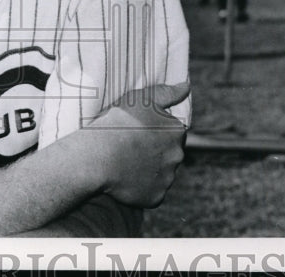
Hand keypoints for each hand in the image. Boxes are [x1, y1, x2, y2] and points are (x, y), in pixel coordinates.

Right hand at [83, 82, 189, 207]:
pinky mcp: (156, 197)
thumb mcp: (140, 98)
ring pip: (161, 173)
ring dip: (149, 169)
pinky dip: (143, 187)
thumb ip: (166, 93)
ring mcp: (167, 178)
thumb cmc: (118, 123)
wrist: (98, 157)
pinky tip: (126, 178)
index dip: (155, 131)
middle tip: (131, 147)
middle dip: (155, 151)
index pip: (173, 132)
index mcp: (177, 131)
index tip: (139, 131)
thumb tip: (186, 86)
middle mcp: (177, 156)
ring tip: (126, 162)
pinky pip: (152, 191)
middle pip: (169, 153)